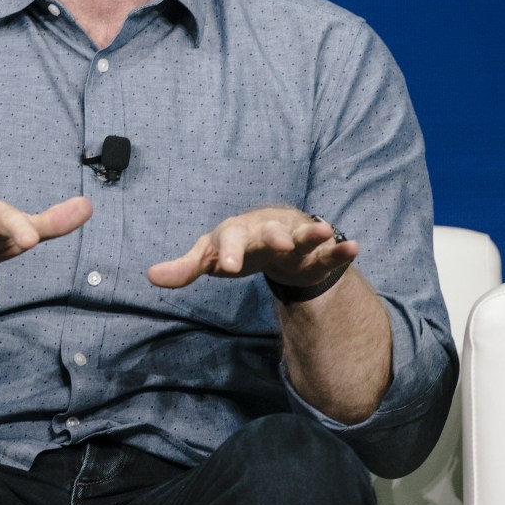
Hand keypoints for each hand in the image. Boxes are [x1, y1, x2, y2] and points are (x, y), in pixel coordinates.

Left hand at [147, 206, 356, 289]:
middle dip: (274, 237)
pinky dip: (340, 249)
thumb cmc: (237, 246)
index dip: (227, 252)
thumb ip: (186, 267)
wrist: (273, 234)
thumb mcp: (211, 255)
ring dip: (313, 232)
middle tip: (279, 243)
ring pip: (302, 235)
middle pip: (269, 233)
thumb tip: (150, 276)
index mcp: (237, 234)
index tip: (224, 267)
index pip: (229, 240)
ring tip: (325, 228)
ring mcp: (293, 240)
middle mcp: (265, 232)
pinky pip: (328, 251)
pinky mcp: (314, 253)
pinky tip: (354, 247)